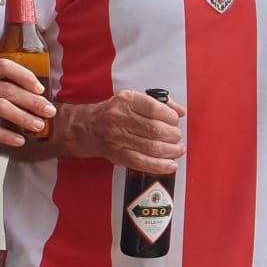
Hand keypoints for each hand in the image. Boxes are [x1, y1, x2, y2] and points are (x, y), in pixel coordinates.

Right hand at [0, 58, 53, 146]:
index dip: (25, 76)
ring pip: (1, 107)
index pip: (3, 66)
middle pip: (7, 89)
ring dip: (24, 117)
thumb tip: (19, 91)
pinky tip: (19, 140)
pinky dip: (6, 135)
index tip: (40, 88)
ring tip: (39, 126)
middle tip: (49, 111)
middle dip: (33, 100)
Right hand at [65, 89, 184, 172]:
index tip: (175, 121)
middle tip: (177, 137)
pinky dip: (160, 165)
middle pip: (156, 130)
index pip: (155, 109)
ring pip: (152, 147)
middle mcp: (120, 118)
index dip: (171, 117)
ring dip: (171, 151)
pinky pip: (142, 162)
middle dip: (173, 136)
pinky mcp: (117, 155)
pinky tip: (171, 164)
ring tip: (178, 150)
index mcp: (126, 100)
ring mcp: (118, 138)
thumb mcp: (133, 100)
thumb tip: (180, 112)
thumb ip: (159, 103)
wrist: (86, 127)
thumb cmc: (114, 113)